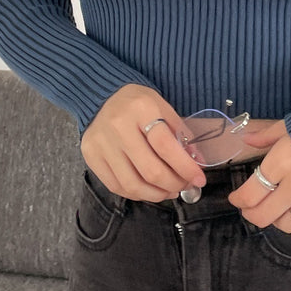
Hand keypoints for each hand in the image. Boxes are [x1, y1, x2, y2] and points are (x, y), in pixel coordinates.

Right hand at [80, 84, 205, 202]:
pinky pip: (117, 186)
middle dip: (174, 184)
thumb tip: (197, 164)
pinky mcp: (90, 157)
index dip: (185, 167)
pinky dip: (138, 193)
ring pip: (133, 184)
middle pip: (150, 170)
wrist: (102, 96)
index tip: (199, 179)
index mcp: (141, 108)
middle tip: (185, 185)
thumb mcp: (163, 108)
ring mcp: (101, 144)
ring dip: (157, 194)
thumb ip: (180, 134)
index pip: (166, 146)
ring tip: (170, 191)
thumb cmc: (138, 103)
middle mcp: (118, 126)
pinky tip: (150, 189)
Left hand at [227, 120, 290, 232]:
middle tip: (249, 208)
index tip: (236, 198)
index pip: (250, 193)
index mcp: (282, 161)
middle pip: (264, 215)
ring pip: (286, 225)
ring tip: (275, 207)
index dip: (238, 199)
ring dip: (276, 219)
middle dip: (251, 214)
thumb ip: (267, 135)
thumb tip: (247, 139)